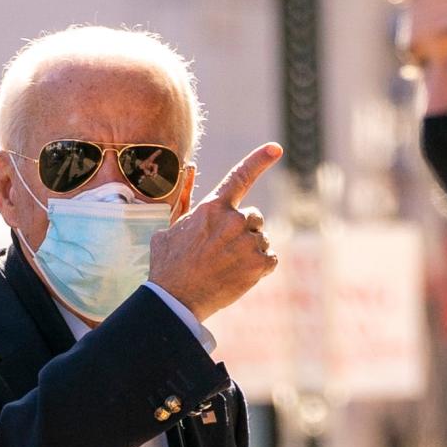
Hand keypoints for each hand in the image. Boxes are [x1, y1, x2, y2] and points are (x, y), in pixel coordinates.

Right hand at [148, 142, 281, 321]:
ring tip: (227, 267)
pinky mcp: (259, 263)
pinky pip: (271, 259)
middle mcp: (235, 220)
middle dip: (244, 231)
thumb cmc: (168, 265)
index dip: (260, 160)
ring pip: (262, 239)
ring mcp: (249, 241)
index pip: (240, 177)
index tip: (277, 148)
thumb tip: (190, 169)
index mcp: (213, 207)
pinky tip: (239, 275)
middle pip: (254, 217)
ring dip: (251, 250)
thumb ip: (184, 200)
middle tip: (224, 251)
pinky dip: (260, 267)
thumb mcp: (169, 229)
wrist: (176, 299)